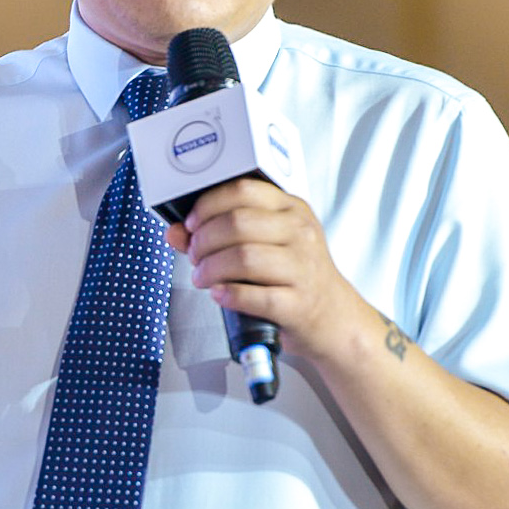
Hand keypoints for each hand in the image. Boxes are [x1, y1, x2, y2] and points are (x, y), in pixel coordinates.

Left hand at [165, 178, 371, 361]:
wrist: (333, 318)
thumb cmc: (294, 277)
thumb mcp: (265, 245)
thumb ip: (218, 234)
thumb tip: (175, 232)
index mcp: (291, 209)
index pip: (243, 190)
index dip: (207, 205)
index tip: (192, 223)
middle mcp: (300, 233)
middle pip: (238, 223)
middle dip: (204, 241)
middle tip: (195, 256)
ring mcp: (302, 268)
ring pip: (243, 257)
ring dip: (211, 269)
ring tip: (203, 277)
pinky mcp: (298, 303)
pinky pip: (254, 296)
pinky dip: (228, 295)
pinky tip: (220, 295)